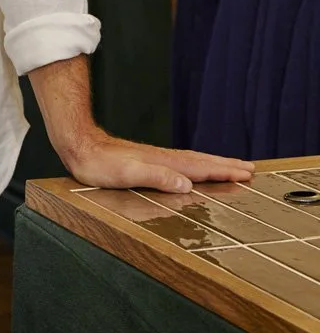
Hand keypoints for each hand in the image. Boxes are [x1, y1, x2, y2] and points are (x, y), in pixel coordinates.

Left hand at [63, 129, 254, 193]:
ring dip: (214, 164)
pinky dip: (197, 165)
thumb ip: (156, 177)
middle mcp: (164, 158)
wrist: (81, 148)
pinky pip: (182, 163)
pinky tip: (195, 171)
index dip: (223, 171)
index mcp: (164, 162)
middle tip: (250, 169)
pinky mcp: (149, 161)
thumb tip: (186, 184)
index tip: (245, 173)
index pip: (200, 167)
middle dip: (226, 165)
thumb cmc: (100, 165)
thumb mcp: (127, 174)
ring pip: (193, 161)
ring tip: (232, 167)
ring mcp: (157, 158)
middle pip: (202, 161)